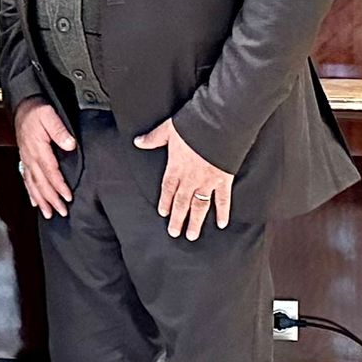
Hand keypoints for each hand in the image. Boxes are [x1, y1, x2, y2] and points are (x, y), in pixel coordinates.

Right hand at [14, 97, 75, 216]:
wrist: (22, 107)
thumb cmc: (36, 111)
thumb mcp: (50, 115)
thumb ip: (60, 130)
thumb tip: (70, 144)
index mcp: (38, 149)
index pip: (50, 172)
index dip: (59, 186)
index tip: (67, 197)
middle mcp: (31, 157)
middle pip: (41, 183)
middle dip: (51, 199)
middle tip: (61, 212)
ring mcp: (26, 160)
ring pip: (33, 184)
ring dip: (41, 200)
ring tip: (48, 213)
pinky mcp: (25, 159)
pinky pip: (26, 180)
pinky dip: (31, 193)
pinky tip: (34, 202)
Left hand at [134, 117, 233, 238]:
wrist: (219, 125)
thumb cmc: (193, 126)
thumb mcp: (168, 129)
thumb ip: (153, 138)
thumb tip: (138, 142)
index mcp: (176, 167)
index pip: (168, 189)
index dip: (165, 201)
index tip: (163, 214)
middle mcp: (191, 178)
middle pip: (182, 202)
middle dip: (178, 219)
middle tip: (175, 233)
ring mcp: (208, 181)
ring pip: (200, 206)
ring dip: (195, 221)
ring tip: (192, 235)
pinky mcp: (224, 180)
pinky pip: (223, 200)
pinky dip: (223, 212)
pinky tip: (221, 224)